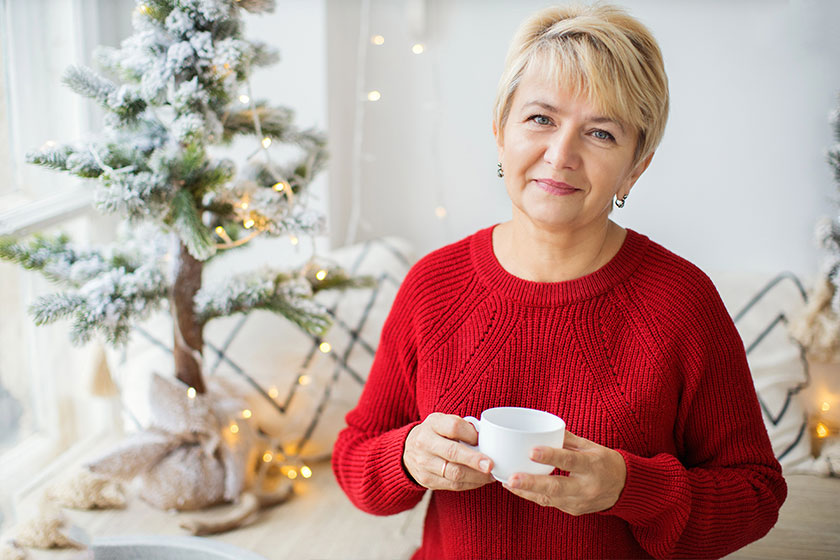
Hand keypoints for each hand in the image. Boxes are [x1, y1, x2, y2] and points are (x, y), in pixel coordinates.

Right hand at [403, 413, 495, 490]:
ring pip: (454, 473)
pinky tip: (480, 480)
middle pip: (452, 452)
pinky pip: (453, 485)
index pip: (453, 427)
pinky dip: (470, 484)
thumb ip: (462, 427)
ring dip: (476, 476)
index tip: (481, 439)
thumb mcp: (444, 421)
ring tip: (490, 475)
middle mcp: (425, 443)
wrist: (409, 450)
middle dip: (474, 460)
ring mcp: (424, 463)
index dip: (470, 434)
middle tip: (491, 465)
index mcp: (433, 424)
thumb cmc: (435, 433)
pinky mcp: (427, 480)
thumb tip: (486, 440)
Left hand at [503, 431, 626, 515]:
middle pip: (556, 487)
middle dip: (532, 483)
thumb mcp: (590, 446)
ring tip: (507, 482)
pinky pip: (550, 503)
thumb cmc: (605, 461)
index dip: (550, 456)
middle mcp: (587, 486)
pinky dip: (532, 495)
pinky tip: (516, 488)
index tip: (531, 451)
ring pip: (549, 498)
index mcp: (593, 465)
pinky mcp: (573, 510)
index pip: (570, 460)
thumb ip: (566, 439)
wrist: (624, 488)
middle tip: (512, 478)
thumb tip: (542, 429)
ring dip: (527, 491)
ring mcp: (580, 501)